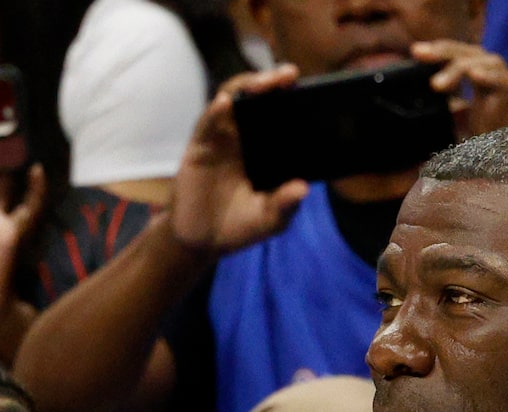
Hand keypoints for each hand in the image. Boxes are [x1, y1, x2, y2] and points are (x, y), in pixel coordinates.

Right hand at [167, 71, 309, 257]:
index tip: (308, 89)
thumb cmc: (240, 226)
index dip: (289, 101)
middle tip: (289, 74)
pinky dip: (216, 112)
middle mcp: (242, 138)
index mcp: (263, 150)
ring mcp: (219, 140)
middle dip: (270, 84)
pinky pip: (207, 125)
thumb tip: (303, 188)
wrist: (203, 241)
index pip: (277, 117)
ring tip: (263, 82)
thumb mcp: (270, 219)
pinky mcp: (199, 148)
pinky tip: (227, 103)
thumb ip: (285, 204)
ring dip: (245, 88)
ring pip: (230, 103)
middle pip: (255, 101)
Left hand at [411, 41, 507, 138]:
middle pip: (472, 52)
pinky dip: (493, 77)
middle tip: (419, 53)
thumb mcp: (474, 135)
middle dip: (444, 50)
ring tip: (438, 85)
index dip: (438, 53)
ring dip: (462, 68)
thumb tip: (439, 114)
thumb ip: (458, 123)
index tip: (414, 53)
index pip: (460, 58)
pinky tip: (476, 77)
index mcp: (483, 84)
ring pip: (490, 61)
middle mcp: (499, 80)